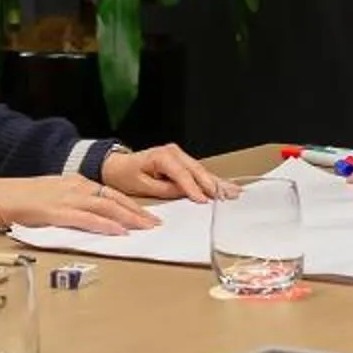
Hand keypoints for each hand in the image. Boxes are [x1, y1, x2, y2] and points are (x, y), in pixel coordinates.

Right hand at [0, 173, 160, 235]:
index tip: (148, 216)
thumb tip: (96, 216)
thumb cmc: (27, 197)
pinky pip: (87, 219)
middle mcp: (78, 187)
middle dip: (138, 212)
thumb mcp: (58, 193)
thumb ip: (77, 202)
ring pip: (106, 208)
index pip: (113, 194)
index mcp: (79, 183)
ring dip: (128, 219)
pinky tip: (118, 232)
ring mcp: (70, 199)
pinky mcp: (59, 212)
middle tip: (155, 225)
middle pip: (115, 199)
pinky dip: (105, 225)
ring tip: (145, 229)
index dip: (132, 205)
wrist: (4, 194)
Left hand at [99, 143, 235, 202]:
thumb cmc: (127, 175)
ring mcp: (179, 155)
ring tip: (233, 192)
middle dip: (213, 184)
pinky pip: (199, 171)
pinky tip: (226, 186)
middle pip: (196, 170)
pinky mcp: (182, 161)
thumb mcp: (141, 186)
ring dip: (217, 182)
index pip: (181, 174)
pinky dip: (212, 180)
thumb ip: (164, 189)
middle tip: (227, 196)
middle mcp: (173, 152)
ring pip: (202, 170)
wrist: (119, 166)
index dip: (193, 188)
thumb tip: (184, 193)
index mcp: (161, 156)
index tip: (204, 200)